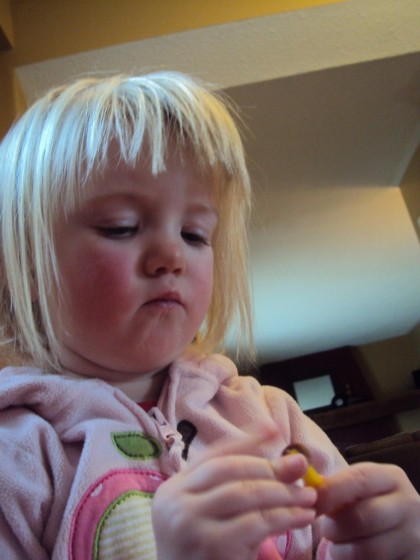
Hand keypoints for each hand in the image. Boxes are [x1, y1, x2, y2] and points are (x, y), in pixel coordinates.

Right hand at [152, 429, 316, 559]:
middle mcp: (176, 502)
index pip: (213, 456)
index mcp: (173, 489)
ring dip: (282, 492)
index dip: (246, 440)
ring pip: (245, 493)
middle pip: (229, 470)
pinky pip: (256, 523)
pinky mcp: (211, 546)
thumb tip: (293, 460)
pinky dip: (284, 517)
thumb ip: (242, 486)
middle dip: (269, 467)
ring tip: (308, 496)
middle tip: (300, 467)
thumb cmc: (206, 556)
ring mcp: (190, 524)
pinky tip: (302, 517)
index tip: (275, 430)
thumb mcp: (217, 517)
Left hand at [316, 462, 419, 558]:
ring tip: (337, 546)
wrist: (405, 529)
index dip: (330, 492)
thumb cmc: (373, 503)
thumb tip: (309, 486)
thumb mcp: (362, 488)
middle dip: (334, 527)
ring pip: (367, 550)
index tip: (311, 506)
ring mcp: (414, 538)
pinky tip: (352, 558)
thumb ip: (338, 485)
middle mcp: (409, 505)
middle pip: (361, 517)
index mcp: (393, 478)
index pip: (359, 479)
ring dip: (341, 552)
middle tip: (326, 530)